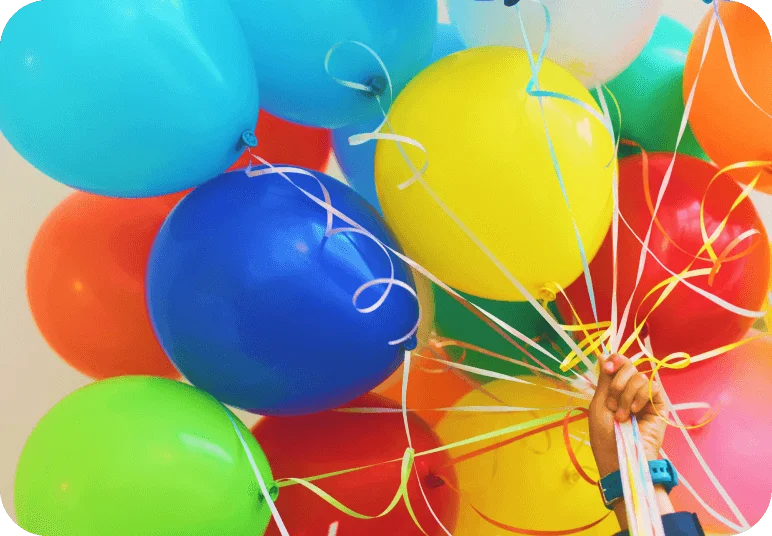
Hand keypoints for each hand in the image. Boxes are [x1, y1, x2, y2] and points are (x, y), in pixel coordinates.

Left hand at [589, 354, 667, 477]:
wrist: (621, 460)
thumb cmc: (605, 437)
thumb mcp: (599, 405)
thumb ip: (605, 379)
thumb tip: (603, 354)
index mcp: (616, 390)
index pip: (619, 364)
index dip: (615, 360)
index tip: (607, 367)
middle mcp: (631, 391)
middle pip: (629, 366)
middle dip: (617, 382)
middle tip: (611, 403)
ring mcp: (646, 398)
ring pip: (639, 375)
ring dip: (625, 395)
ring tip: (621, 416)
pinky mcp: (660, 406)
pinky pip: (652, 386)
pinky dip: (640, 395)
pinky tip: (635, 411)